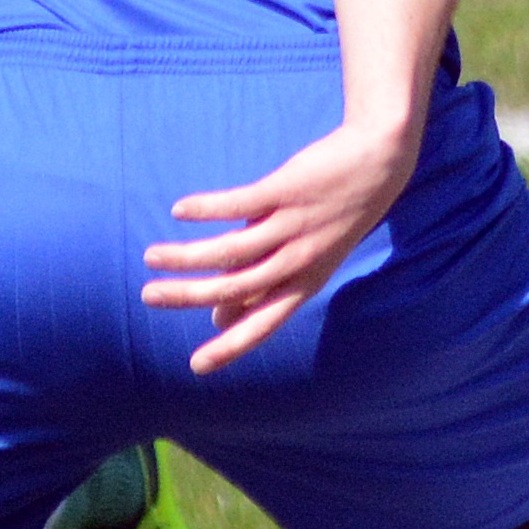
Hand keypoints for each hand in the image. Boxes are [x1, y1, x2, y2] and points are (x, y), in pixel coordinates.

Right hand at [143, 116, 417, 372]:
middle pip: (236, 287)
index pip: (265, 323)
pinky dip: (206, 209)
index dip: (231, 346)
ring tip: (151, 256)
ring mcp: (293, 225)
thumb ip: (264, 286)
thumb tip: (221, 319)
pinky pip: (238, 204)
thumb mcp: (307, 258)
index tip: (196, 366)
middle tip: (148, 296)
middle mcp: (300, 259)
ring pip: (231, 250)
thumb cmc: (335, 215)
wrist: (380, 161)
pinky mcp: (287, 189)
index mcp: (306, 282)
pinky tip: (180, 210)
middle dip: (189, 296)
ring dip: (186, 256)